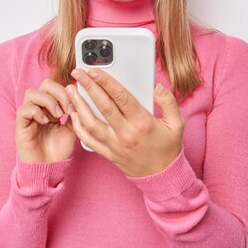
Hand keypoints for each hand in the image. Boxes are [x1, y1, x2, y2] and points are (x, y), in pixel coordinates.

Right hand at [15, 78, 76, 163]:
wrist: (50, 169)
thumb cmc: (60, 151)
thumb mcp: (74, 129)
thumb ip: (75, 113)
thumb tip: (77, 96)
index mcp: (52, 107)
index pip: (56, 86)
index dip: (67, 92)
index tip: (75, 107)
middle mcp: (40, 108)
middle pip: (44, 84)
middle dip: (59, 93)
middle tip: (67, 109)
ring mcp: (29, 115)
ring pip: (31, 93)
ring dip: (47, 101)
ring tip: (57, 116)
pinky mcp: (21, 125)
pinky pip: (23, 109)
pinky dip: (36, 112)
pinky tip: (46, 122)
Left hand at [66, 68, 184, 176]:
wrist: (161, 177)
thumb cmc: (168, 147)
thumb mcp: (177, 123)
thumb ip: (168, 102)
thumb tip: (157, 87)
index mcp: (143, 123)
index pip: (121, 97)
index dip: (106, 82)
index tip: (94, 70)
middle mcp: (127, 134)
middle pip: (103, 106)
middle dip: (88, 86)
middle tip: (77, 72)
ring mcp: (115, 145)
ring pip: (91, 123)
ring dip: (78, 105)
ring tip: (71, 90)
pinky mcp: (108, 153)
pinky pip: (88, 140)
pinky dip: (78, 126)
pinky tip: (73, 114)